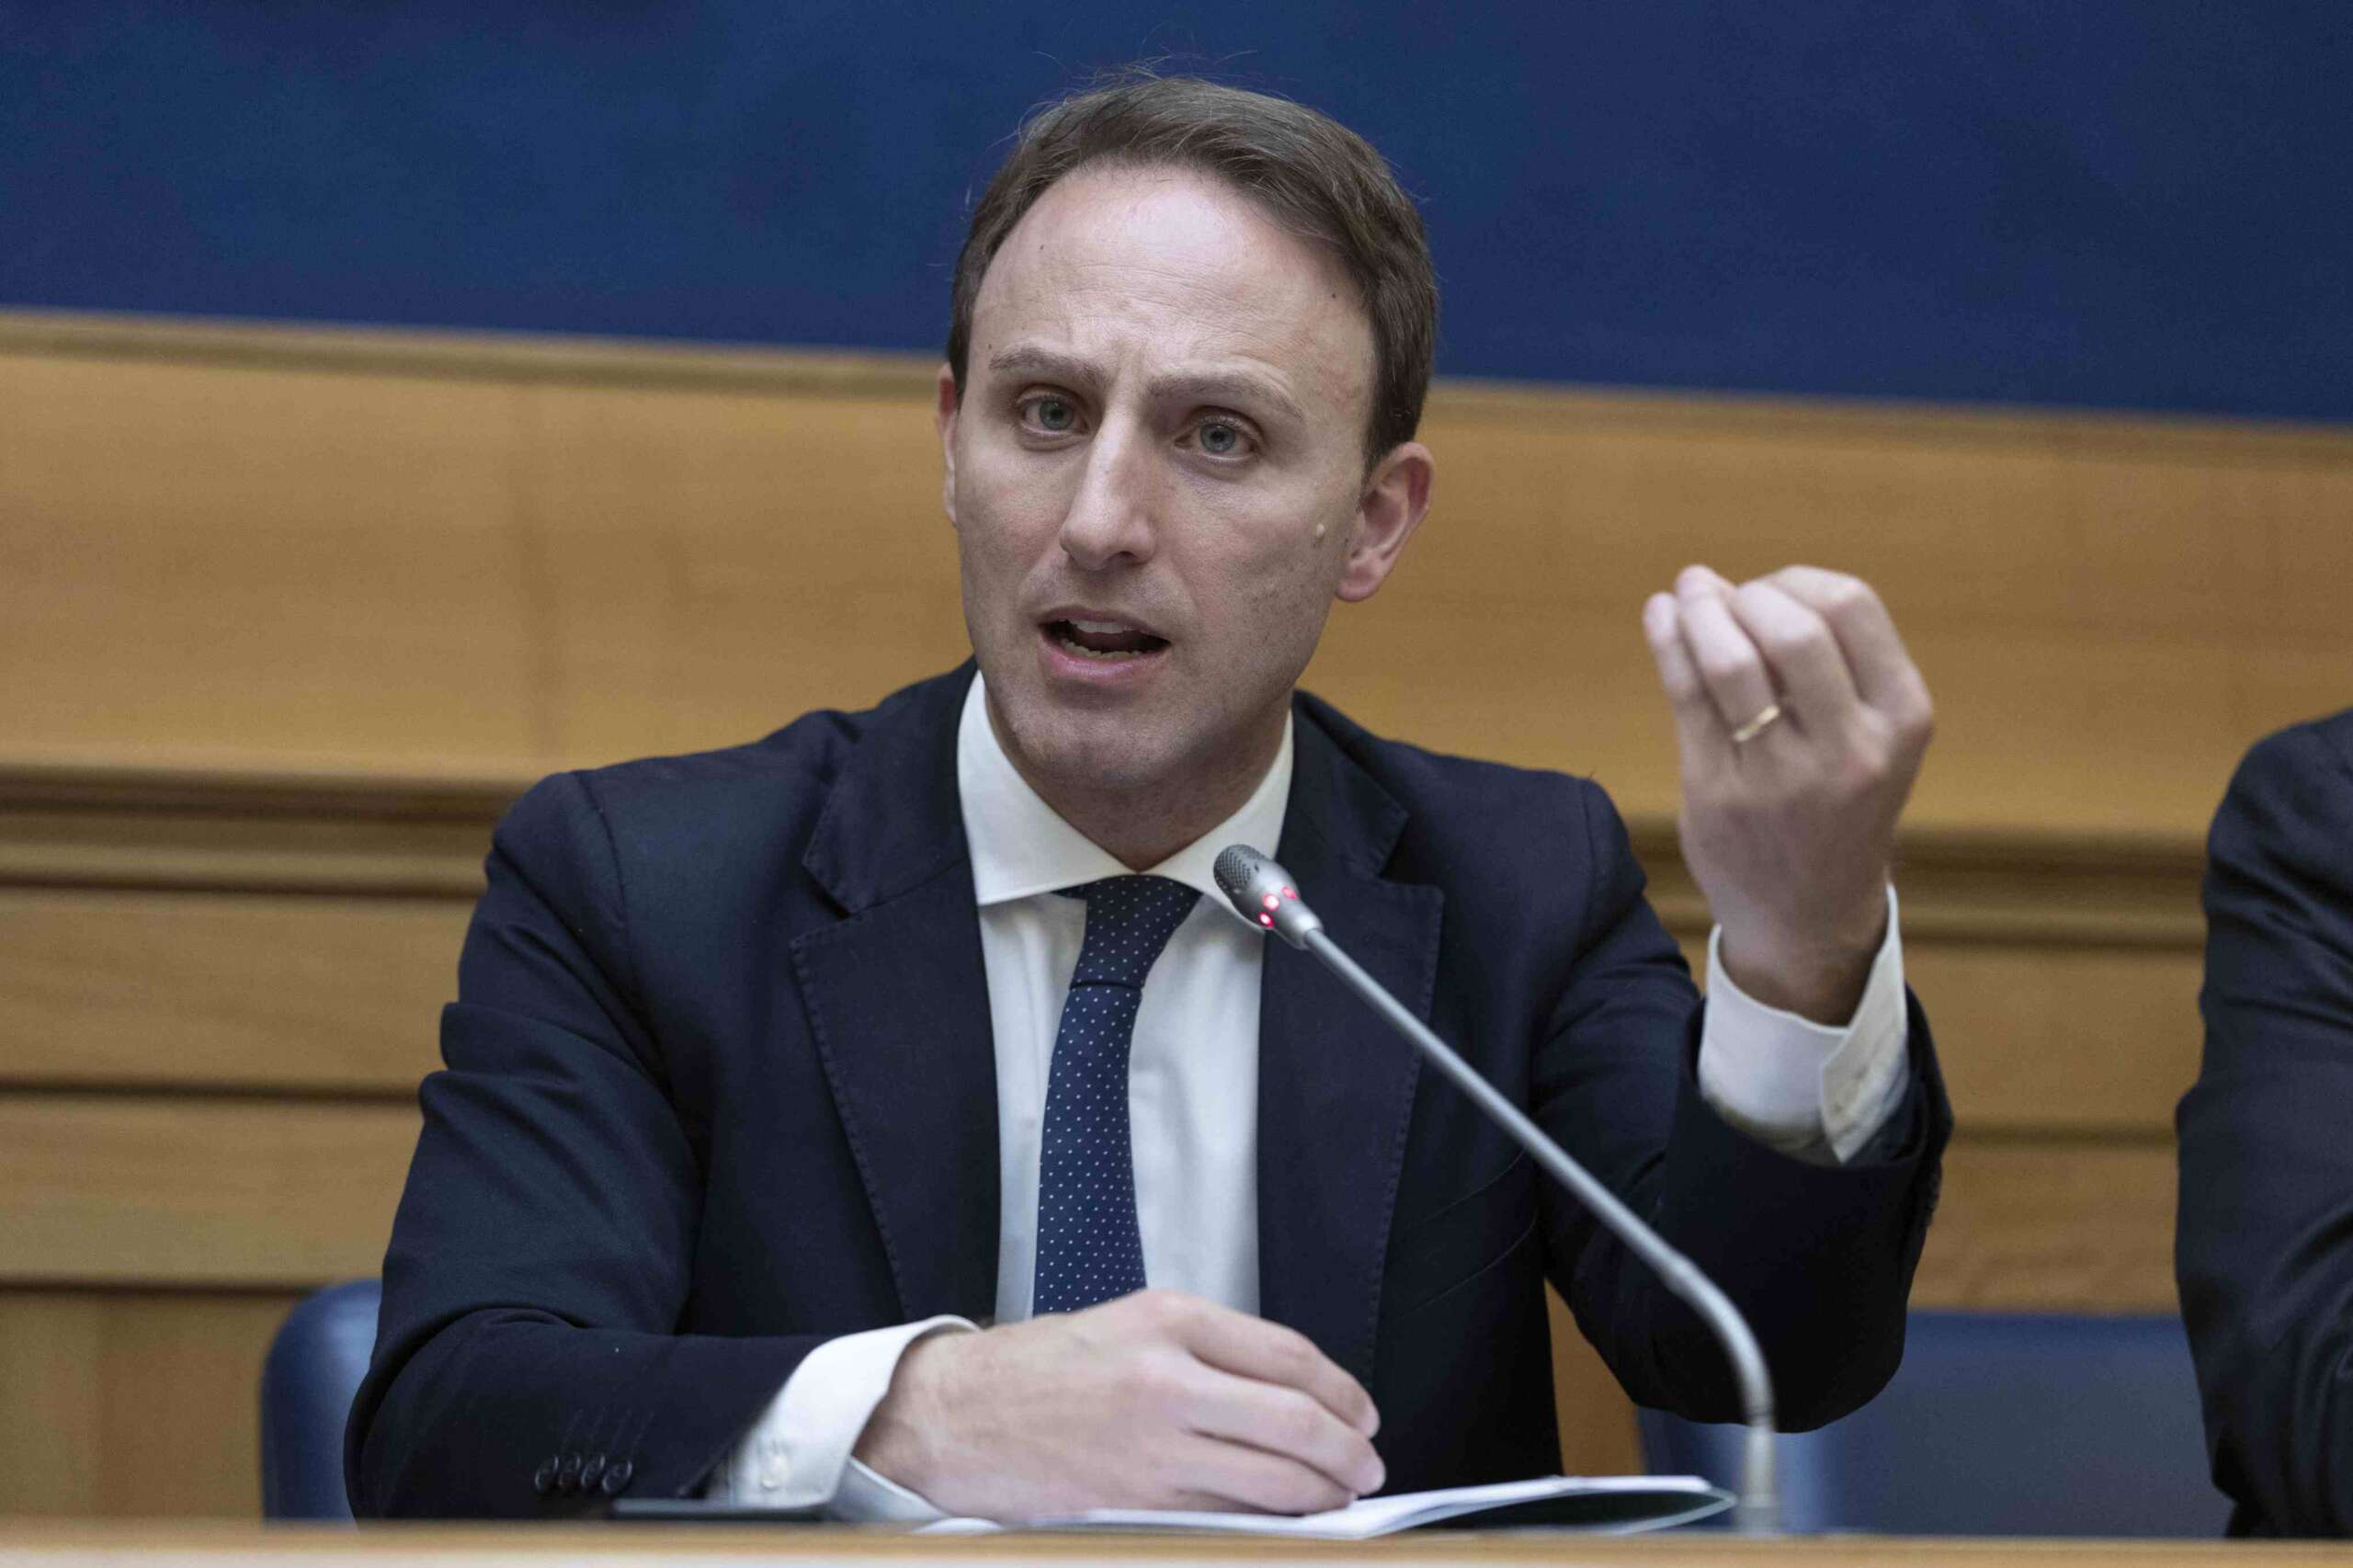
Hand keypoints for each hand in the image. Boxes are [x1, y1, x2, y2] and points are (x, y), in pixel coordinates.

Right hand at [853, 1289, 1383, 1520]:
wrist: (957, 1415)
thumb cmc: (1040, 1368)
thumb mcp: (1129, 1323)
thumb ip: (1209, 1348)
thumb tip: (1291, 1391)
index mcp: (1169, 1320)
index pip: (1289, 1357)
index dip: (1343, 1391)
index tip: (1362, 1413)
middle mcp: (1168, 1379)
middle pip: (1296, 1420)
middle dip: (1348, 1451)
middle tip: (1367, 1465)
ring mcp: (1154, 1446)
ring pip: (1272, 1479)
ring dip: (1321, 1494)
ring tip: (1339, 1497)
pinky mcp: (1138, 1501)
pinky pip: (1229, 1516)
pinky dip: (1271, 1521)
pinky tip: (1287, 1519)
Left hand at [1640, 565, 1932, 1022]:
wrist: (1809, 916)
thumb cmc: (1836, 806)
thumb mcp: (1867, 737)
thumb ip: (1824, 663)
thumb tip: (1731, 582)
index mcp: (1900, 719)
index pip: (1852, 606)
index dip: (1798, 581)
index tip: (1770, 591)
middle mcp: (1850, 749)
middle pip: (1792, 628)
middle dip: (1745, 595)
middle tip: (1721, 598)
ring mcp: (1781, 776)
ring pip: (1730, 662)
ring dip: (1697, 611)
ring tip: (1683, 597)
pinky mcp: (1719, 794)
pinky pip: (1687, 696)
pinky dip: (1667, 641)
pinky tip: (1659, 616)